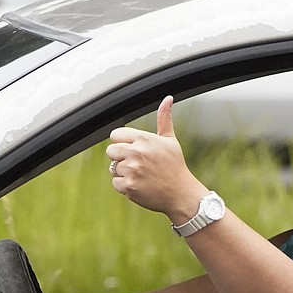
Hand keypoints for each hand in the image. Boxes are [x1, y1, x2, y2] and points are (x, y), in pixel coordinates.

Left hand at [106, 96, 207, 222]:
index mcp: (144, 139)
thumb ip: (164, 119)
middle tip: (138, 165)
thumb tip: (168, 98)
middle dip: (121, 158)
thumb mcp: (171, 141)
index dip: (123, 143)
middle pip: (110, 151)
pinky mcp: (129, 186)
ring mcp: (131, 170)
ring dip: (124, 173)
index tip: (134, 150)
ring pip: (113, 168)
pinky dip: (126, 186)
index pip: (115, 135)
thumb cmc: (175, 166)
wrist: (181, 194)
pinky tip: (141, 186)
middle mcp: (136, 153)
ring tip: (142, 176)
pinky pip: (116, 183)